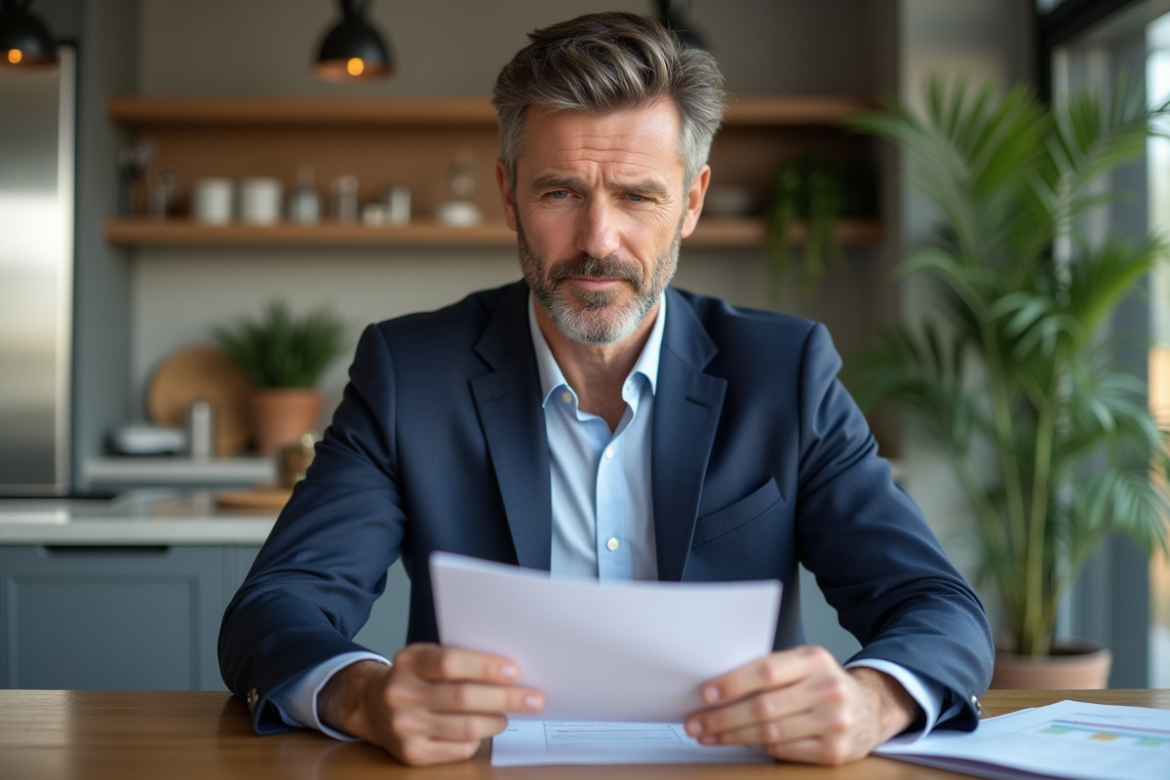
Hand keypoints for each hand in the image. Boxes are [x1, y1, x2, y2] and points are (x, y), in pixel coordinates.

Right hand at [317, 643, 544, 765]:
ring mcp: (405, 727)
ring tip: (508, 714)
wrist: (370, 706)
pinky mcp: (412, 754)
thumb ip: (457, 660)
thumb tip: (509, 671)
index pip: (450, 662)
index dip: (485, 667)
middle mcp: (402, 694)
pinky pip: (459, 748)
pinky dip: (477, 739)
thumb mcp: (425, 657)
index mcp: (408, 662)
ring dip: (496, 720)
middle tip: (532, 698)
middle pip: (463, 698)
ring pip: (466, 727)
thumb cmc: (412, 678)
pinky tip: (483, 729)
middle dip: (505, 698)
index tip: (515, 670)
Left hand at [684, 646, 919, 764]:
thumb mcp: (803, 665)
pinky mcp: (836, 751)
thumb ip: (770, 671)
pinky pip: (784, 751)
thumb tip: (717, 687)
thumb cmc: (822, 684)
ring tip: (708, 735)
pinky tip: (739, 743)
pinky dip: (758, 747)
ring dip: (732, 736)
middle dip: (723, 717)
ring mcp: (835, 722)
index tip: (706, 694)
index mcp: (816, 659)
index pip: (768, 670)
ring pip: (770, 732)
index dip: (734, 683)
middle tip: (696, 723)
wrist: (870, 708)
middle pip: (764, 706)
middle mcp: (829, 689)